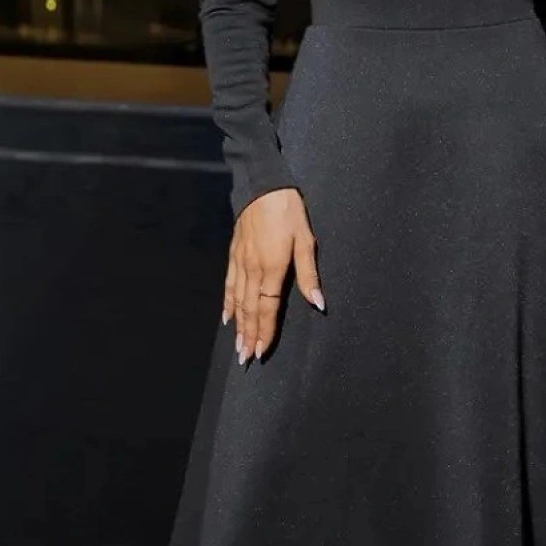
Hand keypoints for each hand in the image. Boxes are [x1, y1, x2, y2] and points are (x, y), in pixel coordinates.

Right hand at [222, 188, 324, 363]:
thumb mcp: (306, 241)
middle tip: (246, 359)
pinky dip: (228, 303)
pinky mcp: (234, 254)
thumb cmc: (289, 212)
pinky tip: (227, 317)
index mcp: (273, 268)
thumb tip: (318, 304)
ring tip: (237, 346)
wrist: (262, 186)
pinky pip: (229, 284)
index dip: (265, 331)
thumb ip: (309, 275)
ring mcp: (241, 262)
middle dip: (248, 336)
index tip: (262, 352)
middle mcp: (253, 269)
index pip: (267, 308)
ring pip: (238, 300)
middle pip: (250, 309)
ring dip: (238, 325)